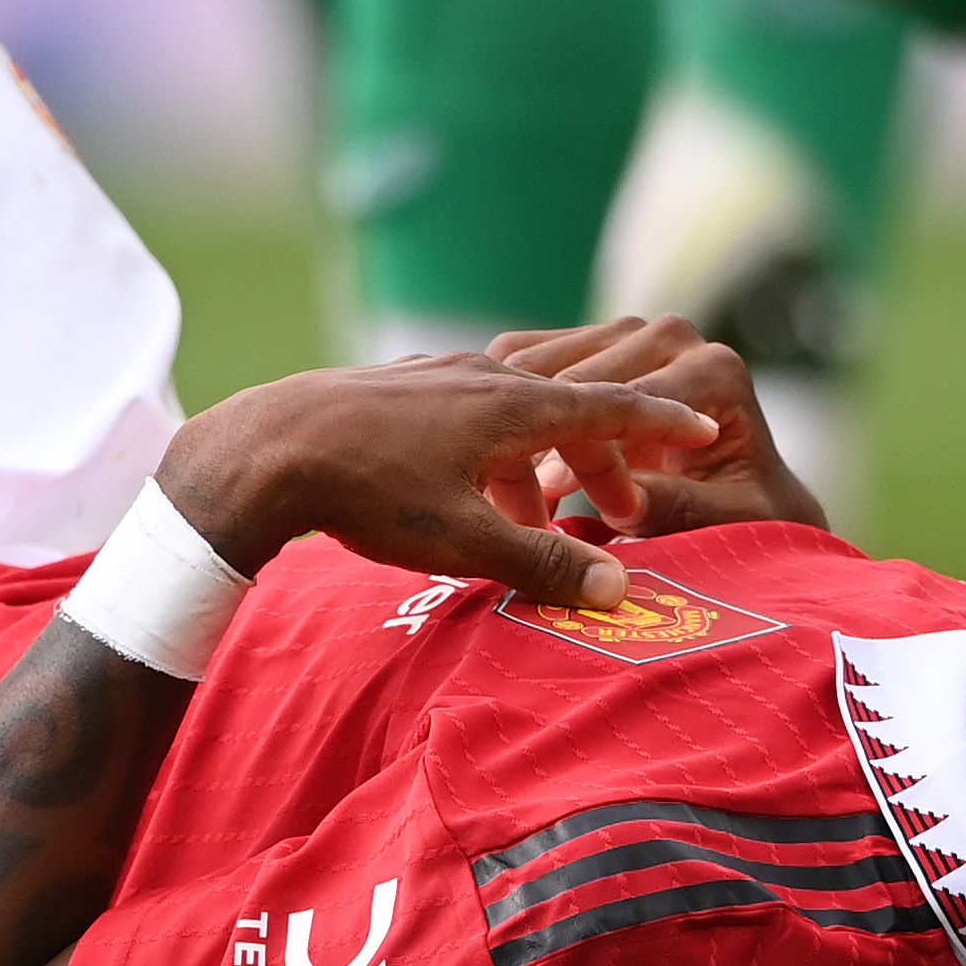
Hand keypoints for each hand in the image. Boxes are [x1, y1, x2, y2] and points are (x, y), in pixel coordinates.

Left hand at [155, 355, 719, 608]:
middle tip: (620, 513)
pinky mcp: (396, 386)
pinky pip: (468, 413)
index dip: (663, 421)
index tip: (705, 426)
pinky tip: (466, 489)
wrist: (260, 450)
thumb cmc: (365, 492)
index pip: (612, 407)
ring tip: (532, 523)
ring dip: (539, 464)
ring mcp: (435, 374)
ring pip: (513, 414)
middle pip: (567, 411)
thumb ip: (545, 563)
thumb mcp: (464, 540)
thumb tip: (621, 591)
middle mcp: (482, 377)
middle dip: (602, 459)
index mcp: (512, 406)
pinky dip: (491, 451)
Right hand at [488, 316, 828, 536]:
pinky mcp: (592, 342)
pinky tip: (500, 461)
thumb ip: (681, 508)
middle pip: (581, 379)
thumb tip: (626, 504)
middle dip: (549, 440)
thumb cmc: (743, 514)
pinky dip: (505, 407)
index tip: (557, 505)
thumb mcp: (729, 523)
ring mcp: (629, 332)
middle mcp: (673, 335)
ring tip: (509, 489)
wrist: (740, 493)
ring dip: (518, 425)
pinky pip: (524, 362)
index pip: (630, 402)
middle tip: (524, 500)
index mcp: (713, 369)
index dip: (589, 455)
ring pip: (543, 366)